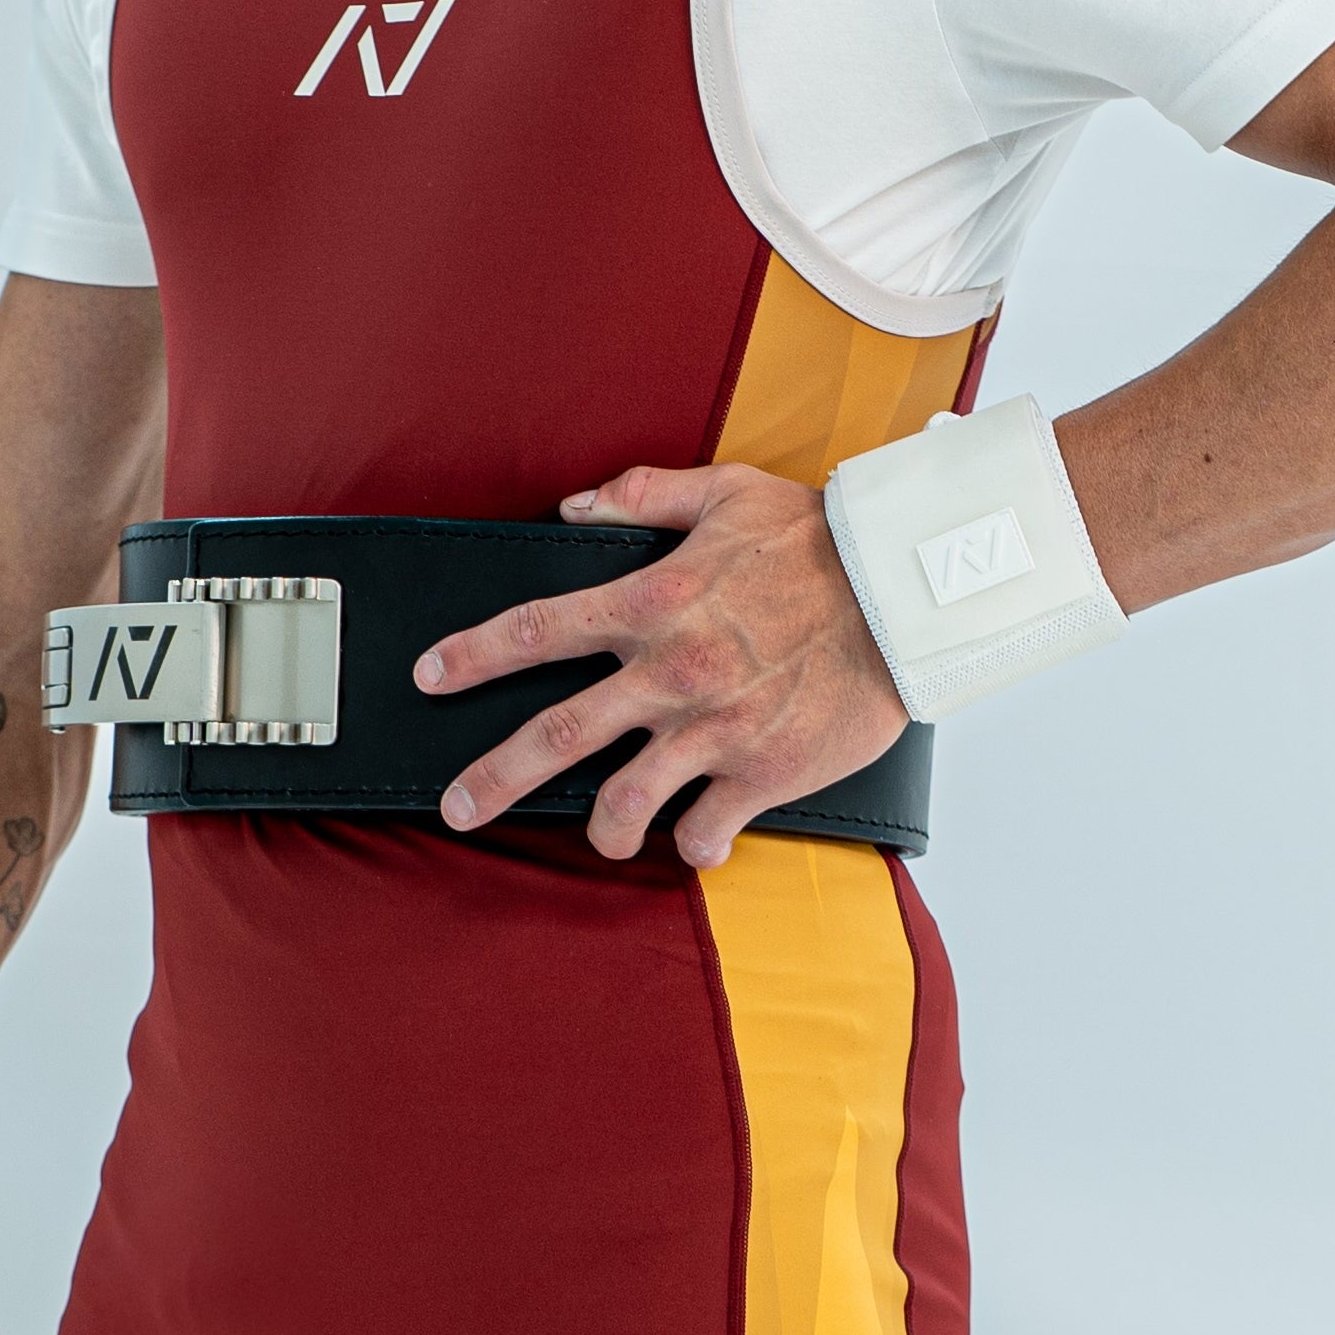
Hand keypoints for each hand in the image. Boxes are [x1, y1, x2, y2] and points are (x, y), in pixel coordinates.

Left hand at [413, 461, 908, 864]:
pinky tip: (697, 837)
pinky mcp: (761, 774)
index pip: (536, 630)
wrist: (905, 596)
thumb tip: (575, 506)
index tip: (430, 675)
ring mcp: (712, 731)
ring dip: (602, 829)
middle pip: (554, 736)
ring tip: (603, 836)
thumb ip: (642, 496)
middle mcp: (669, 673)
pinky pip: (705, 831)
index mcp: (650, 603)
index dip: (472, 655)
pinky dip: (694, 843)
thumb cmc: (820, 540)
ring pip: (623, 802)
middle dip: (492, 778)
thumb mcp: (727, 491)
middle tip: (455, 808)